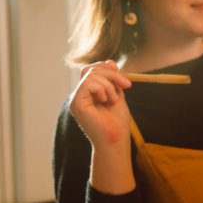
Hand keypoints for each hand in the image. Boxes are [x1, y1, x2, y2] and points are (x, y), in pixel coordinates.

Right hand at [69, 61, 135, 194]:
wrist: (116, 141)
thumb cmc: (117, 122)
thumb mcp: (117, 95)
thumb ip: (112, 80)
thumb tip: (110, 61)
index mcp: (88, 92)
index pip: (91, 69)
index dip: (106, 66)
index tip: (121, 73)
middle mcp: (80, 95)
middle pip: (90, 69)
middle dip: (111, 73)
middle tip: (126, 85)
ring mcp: (76, 99)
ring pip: (90, 74)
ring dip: (109, 83)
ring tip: (114, 99)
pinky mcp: (76, 104)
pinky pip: (87, 83)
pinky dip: (101, 88)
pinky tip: (106, 100)